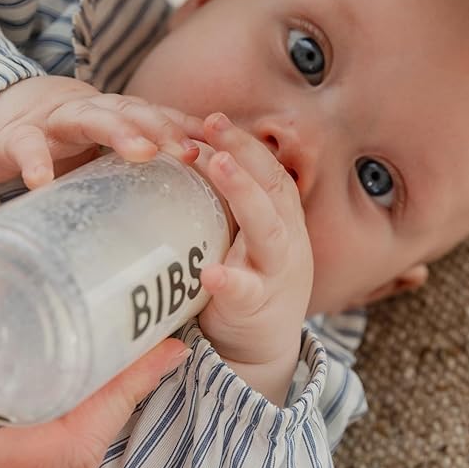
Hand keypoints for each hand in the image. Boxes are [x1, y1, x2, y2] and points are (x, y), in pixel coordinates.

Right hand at [0, 75, 205, 188]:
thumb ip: (141, 168)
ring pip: (90, 119)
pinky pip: (28, 148)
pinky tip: (43, 181)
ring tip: (142, 152)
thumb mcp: (106, 151)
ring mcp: (55, 122)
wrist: (0, 115)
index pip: (161, 116)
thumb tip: (196, 205)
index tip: (225, 146)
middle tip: (191, 152)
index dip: (191, 128)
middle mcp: (93, 110)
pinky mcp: (17, 138)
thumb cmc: (66, 141)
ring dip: (118, 132)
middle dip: (165, 128)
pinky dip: (35, 163)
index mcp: (118, 116)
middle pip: (134, 112)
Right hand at [0, 336, 189, 467]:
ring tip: (123, 362)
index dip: (121, 396)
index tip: (159, 355)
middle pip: (79, 452)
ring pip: (69, 466)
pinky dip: (69, 433)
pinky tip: (80, 397)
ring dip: (99, 414)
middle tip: (149, 345)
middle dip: (121, 397)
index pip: (66, 444)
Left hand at [196, 114, 312, 405]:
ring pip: (267, 229)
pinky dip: (231, 280)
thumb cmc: (247, 279)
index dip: (242, 141)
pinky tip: (211, 272)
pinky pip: (246, 291)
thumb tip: (183, 152)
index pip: (267, 169)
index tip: (210, 119)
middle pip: (272, 186)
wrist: (262, 348)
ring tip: (214, 164)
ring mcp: (275, 272)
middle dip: (244, 152)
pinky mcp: (257, 308)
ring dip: (243, 193)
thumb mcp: (245, 234)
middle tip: (211, 125)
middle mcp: (285, 238)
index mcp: (281, 217)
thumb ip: (226, 201)